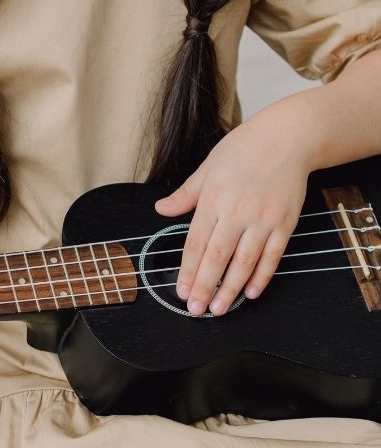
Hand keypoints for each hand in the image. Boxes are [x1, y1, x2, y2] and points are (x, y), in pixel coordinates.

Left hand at [154, 118, 311, 315]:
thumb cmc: (243, 150)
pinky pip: (273, 255)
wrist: (287, 137)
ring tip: (220, 309)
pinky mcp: (286, 222)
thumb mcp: (206, 168)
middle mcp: (237, 212)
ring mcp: (263, 219)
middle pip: (217, 257)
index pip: (196, 244)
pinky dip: (262, 276)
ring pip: (244, 261)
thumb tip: (160, 209)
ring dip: (231, 288)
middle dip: (205, 286)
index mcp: (213, 200)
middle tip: (196, 309)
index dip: (188, 271)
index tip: (181, 291)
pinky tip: (251, 292)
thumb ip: (184, 195)